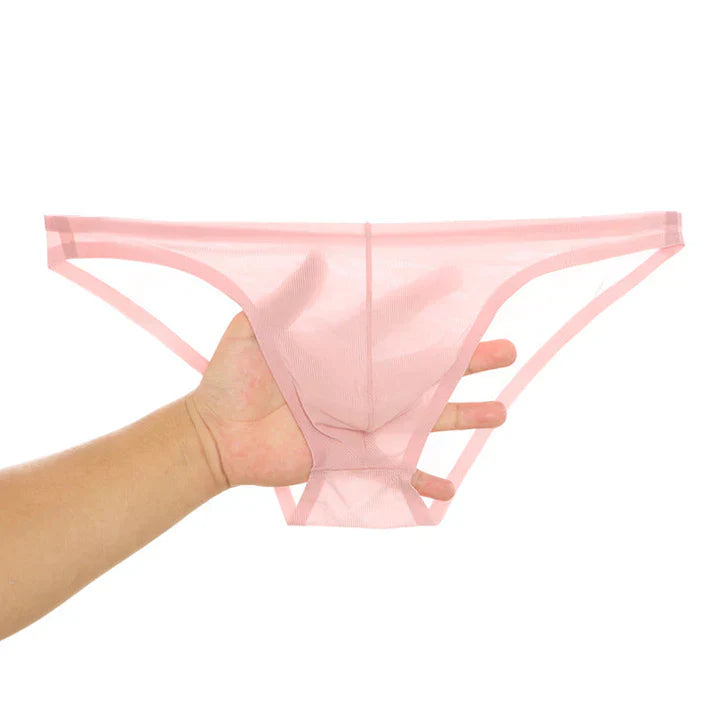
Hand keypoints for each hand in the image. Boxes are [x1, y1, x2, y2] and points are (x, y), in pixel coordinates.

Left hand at [187, 312, 515, 500]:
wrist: (215, 435)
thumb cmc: (230, 378)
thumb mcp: (253, 329)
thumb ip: (285, 299)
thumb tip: (316, 258)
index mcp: (343, 350)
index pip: (393, 321)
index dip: (424, 303)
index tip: (459, 283)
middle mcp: (362, 384)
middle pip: (425, 370)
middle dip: (466, 361)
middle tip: (505, 349)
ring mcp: (362, 422)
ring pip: (423, 418)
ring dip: (461, 416)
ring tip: (500, 411)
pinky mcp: (353, 455)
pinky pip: (394, 470)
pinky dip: (421, 481)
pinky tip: (449, 490)